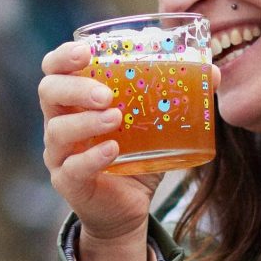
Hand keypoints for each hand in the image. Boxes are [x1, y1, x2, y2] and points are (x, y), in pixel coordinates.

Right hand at [39, 40, 166, 260]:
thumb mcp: (154, 124)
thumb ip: (175, 97)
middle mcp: (60, 122)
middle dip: (75, 87)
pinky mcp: (67, 181)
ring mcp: (59, 154)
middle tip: (106, 94)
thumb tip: (211, 72)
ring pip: (58, 130)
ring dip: (86, 121)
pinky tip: (113, 150)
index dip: (64, 56)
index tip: (86, 52)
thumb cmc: (134, 157)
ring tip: (116, 118)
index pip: (55, 69)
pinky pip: (73, 167)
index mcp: (75, 100)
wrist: (128, 208)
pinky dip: (93, 157)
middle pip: (49, 92)